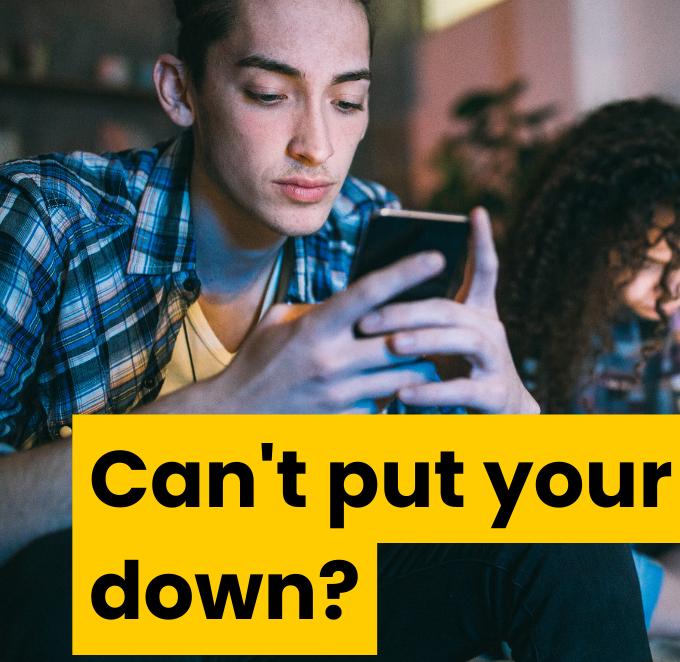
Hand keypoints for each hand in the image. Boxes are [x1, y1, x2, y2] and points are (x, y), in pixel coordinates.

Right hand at [143, 252, 444, 413]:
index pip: (369, 292)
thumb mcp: (280, 323)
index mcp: (315, 328)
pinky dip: (392, 393)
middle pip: (402, 339)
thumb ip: (321, 309)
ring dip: (419, 364)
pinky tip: (387, 387)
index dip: (407, 272)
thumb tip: (360, 299)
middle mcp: (331, 360)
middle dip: (427, 330)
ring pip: (405, 375)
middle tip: (445, 320)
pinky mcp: (347, 421)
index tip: (438, 257)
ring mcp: (340, 394)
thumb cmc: (258, 362)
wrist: (234, 416)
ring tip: (424, 355)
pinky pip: (386, 403)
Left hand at [356, 208, 539, 413]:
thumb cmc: (462, 373)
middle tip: (367, 320)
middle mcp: (492, 331)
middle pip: (451, 309)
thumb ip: (422, 320)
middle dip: (407, 311)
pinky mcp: (495, 394)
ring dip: (425, 341)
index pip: (485, 272)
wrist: (504, 419)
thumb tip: (372, 302)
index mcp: (479, 315)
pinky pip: (463, 388)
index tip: (476, 212)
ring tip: (392, 346)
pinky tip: (404, 392)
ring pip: (464, 341)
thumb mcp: (445, 341)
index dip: (482, 242)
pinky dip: (433, 390)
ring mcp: (497, 362)